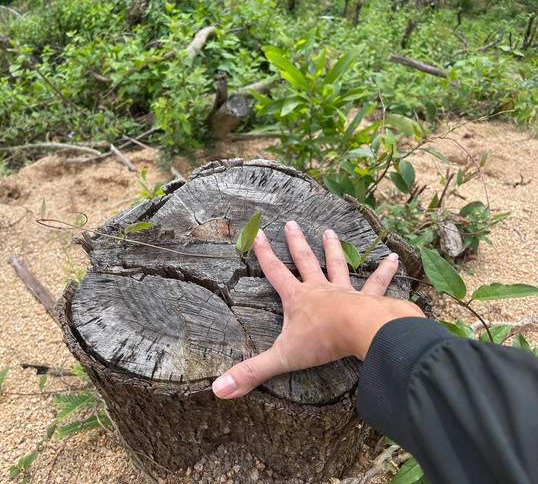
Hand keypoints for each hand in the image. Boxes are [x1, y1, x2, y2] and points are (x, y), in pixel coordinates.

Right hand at [212, 221, 424, 398]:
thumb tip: (219, 389)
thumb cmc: (323, 342)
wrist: (362, 332)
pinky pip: (377, 282)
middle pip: (305, 261)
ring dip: (332, 248)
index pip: (275, 273)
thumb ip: (252, 372)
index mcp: (297, 299)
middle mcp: (319, 289)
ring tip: (329, 231)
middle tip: (291, 223)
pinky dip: (386, 270)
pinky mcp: (369, 298)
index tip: (259, 234)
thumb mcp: (282, 357)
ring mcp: (345, 291)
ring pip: (337, 265)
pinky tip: (393, 258)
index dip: (265, 254)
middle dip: (296, 242)